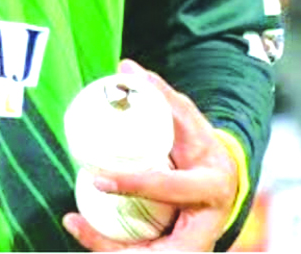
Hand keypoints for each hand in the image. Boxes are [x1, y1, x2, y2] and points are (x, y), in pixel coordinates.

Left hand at [62, 60, 239, 251]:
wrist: (226, 182)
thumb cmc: (202, 147)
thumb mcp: (189, 120)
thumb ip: (161, 95)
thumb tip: (126, 65)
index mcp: (211, 186)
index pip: (171, 188)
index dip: (135, 184)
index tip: (98, 179)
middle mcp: (206, 226)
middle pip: (163, 250)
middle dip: (118, 245)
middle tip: (76, 221)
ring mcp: (193, 245)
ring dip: (108, 249)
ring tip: (74, 224)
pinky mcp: (177, 250)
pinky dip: (113, 248)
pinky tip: (83, 229)